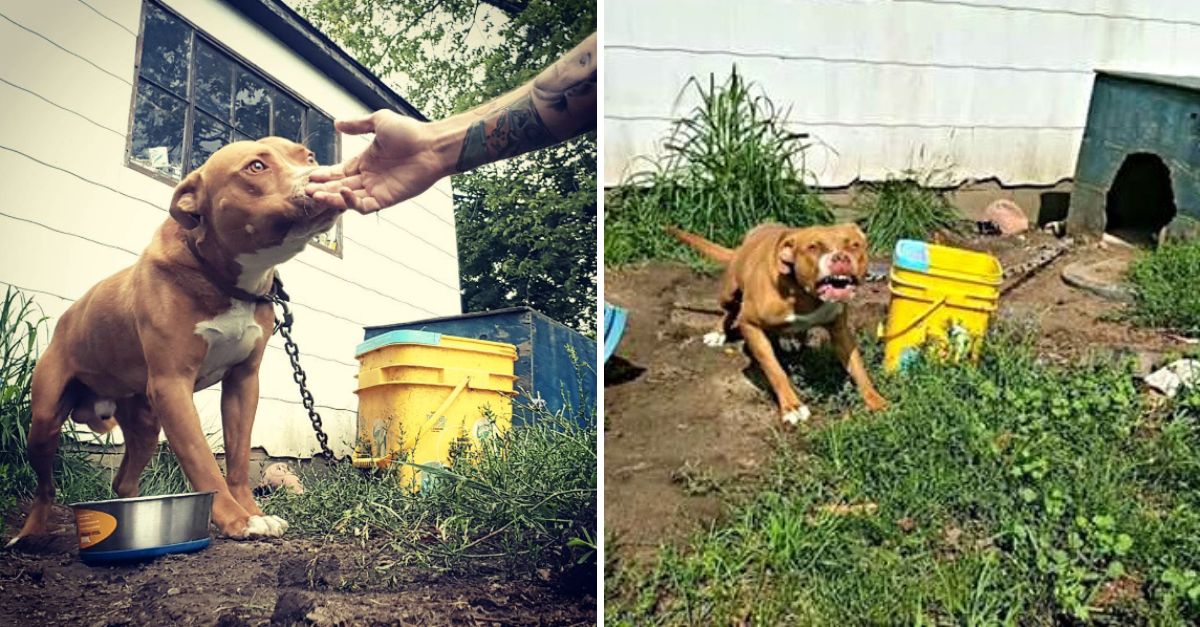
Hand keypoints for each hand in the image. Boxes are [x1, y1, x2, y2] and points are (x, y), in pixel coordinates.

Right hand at [304, 110, 447, 213]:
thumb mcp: (379, 122)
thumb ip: (358, 125)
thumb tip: (337, 123)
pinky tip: (342, 192)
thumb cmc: (409, 132)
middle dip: (323, 188)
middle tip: (307, 189)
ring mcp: (377, 189)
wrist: (431, 146)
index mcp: (366, 161)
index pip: (340, 171)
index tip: (311, 175)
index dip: (325, 174)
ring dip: (332, 197)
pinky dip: (351, 203)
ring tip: (316, 194)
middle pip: (340, 186)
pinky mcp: (386, 199)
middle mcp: (369, 177)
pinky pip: (364, 206)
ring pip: (348, 199)